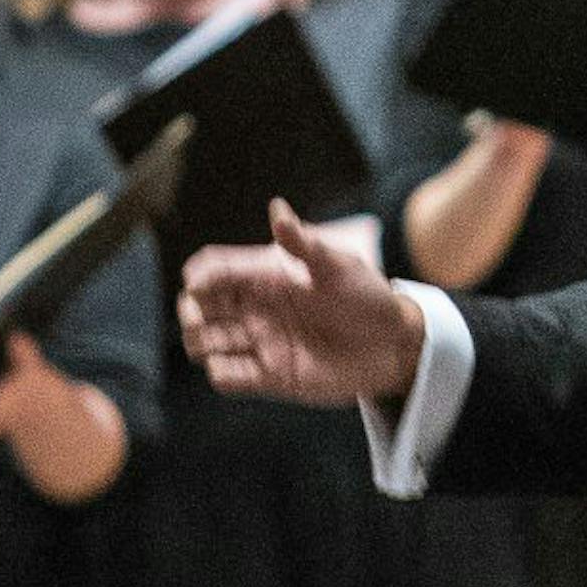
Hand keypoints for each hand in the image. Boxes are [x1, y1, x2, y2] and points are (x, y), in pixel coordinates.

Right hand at [179, 200, 426, 406]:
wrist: (395, 345)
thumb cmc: (369, 299)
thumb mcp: (339, 268)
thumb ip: (304, 245)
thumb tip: (277, 208)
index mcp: (269, 278)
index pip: (218, 270)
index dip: (201, 275)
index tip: (198, 283)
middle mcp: (259, 309)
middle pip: (202, 306)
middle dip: (191, 310)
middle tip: (199, 317)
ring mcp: (263, 343)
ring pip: (207, 342)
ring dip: (199, 342)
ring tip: (208, 342)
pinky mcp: (272, 375)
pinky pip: (230, 377)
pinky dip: (221, 373)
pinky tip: (227, 368)